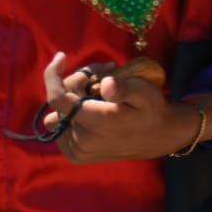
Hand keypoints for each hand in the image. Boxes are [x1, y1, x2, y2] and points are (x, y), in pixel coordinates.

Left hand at [40, 52, 192, 163]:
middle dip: (77, 82)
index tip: (61, 56)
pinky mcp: (75, 155)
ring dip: (73, 96)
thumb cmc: (151, 110)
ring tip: (98, 89)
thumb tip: (106, 85)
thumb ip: (125, 88)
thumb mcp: (145, 93)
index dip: (53, 74)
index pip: (57, 99)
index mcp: (96, 124)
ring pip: (58, 112)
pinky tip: (91, 105)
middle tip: (103, 73)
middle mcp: (81, 141)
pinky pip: (60, 126)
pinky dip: (71, 111)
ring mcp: (76, 151)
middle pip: (60, 101)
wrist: (158, 137)